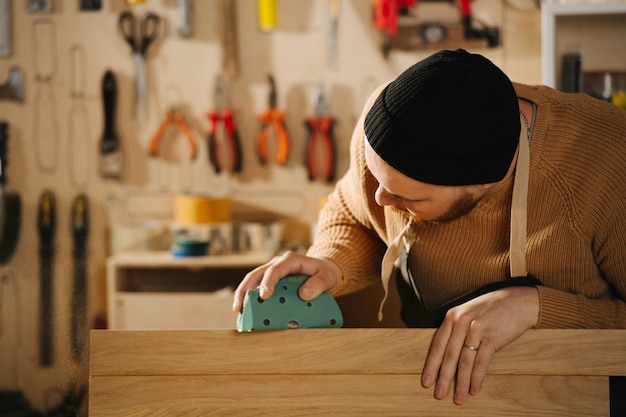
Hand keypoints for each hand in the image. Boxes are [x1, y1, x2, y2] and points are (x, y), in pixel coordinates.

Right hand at [232, 251, 342, 312]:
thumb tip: (303, 295)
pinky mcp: (271, 280)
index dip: (267, 282)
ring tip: (238, 310)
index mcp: (290, 260)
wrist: (325, 269)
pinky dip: (250, 297)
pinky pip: (257, 286)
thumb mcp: (328, 277)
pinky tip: (246, 311)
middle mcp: (278, 263)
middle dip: (245, 289)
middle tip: (239, 306)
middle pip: (256, 274)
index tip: (264, 296)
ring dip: (243, 293)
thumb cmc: (326, 272)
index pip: (275, 270)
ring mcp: (273, 271)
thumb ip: (318, 284)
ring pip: (252, 279)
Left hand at [421, 286, 538, 404]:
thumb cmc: (491, 309)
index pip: (437, 344)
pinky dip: (477, 378)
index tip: (426, 381)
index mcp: (452, 316)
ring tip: (458, 398)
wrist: (519, 301)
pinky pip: (482, 361)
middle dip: (443, 377)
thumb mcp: (468, 313)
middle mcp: (462, 321)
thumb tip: (444, 357)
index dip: (431, 365)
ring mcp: (478, 328)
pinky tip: (474, 389)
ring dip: (461, 382)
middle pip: (449, 354)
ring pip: (465, 361)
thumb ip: (455, 330)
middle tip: (439, 394)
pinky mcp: (493, 336)